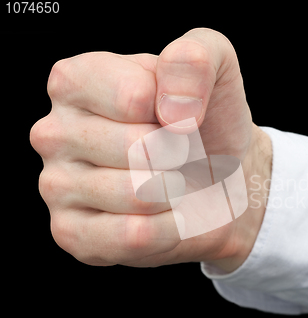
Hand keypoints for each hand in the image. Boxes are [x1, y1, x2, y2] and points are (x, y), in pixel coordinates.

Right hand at [30, 28, 271, 270]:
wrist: (221, 178)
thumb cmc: (208, 122)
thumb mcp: (216, 67)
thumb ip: (193, 58)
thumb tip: (173, 109)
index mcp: (75, 81)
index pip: (134, 97)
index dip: (178, 112)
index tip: (181, 116)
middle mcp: (53, 132)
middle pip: (137, 149)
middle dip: (178, 156)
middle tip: (178, 155)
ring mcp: (55, 186)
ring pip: (138, 195)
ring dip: (175, 192)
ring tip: (170, 182)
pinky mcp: (70, 233)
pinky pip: (132, 236)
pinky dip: (168, 228)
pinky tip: (163, 215)